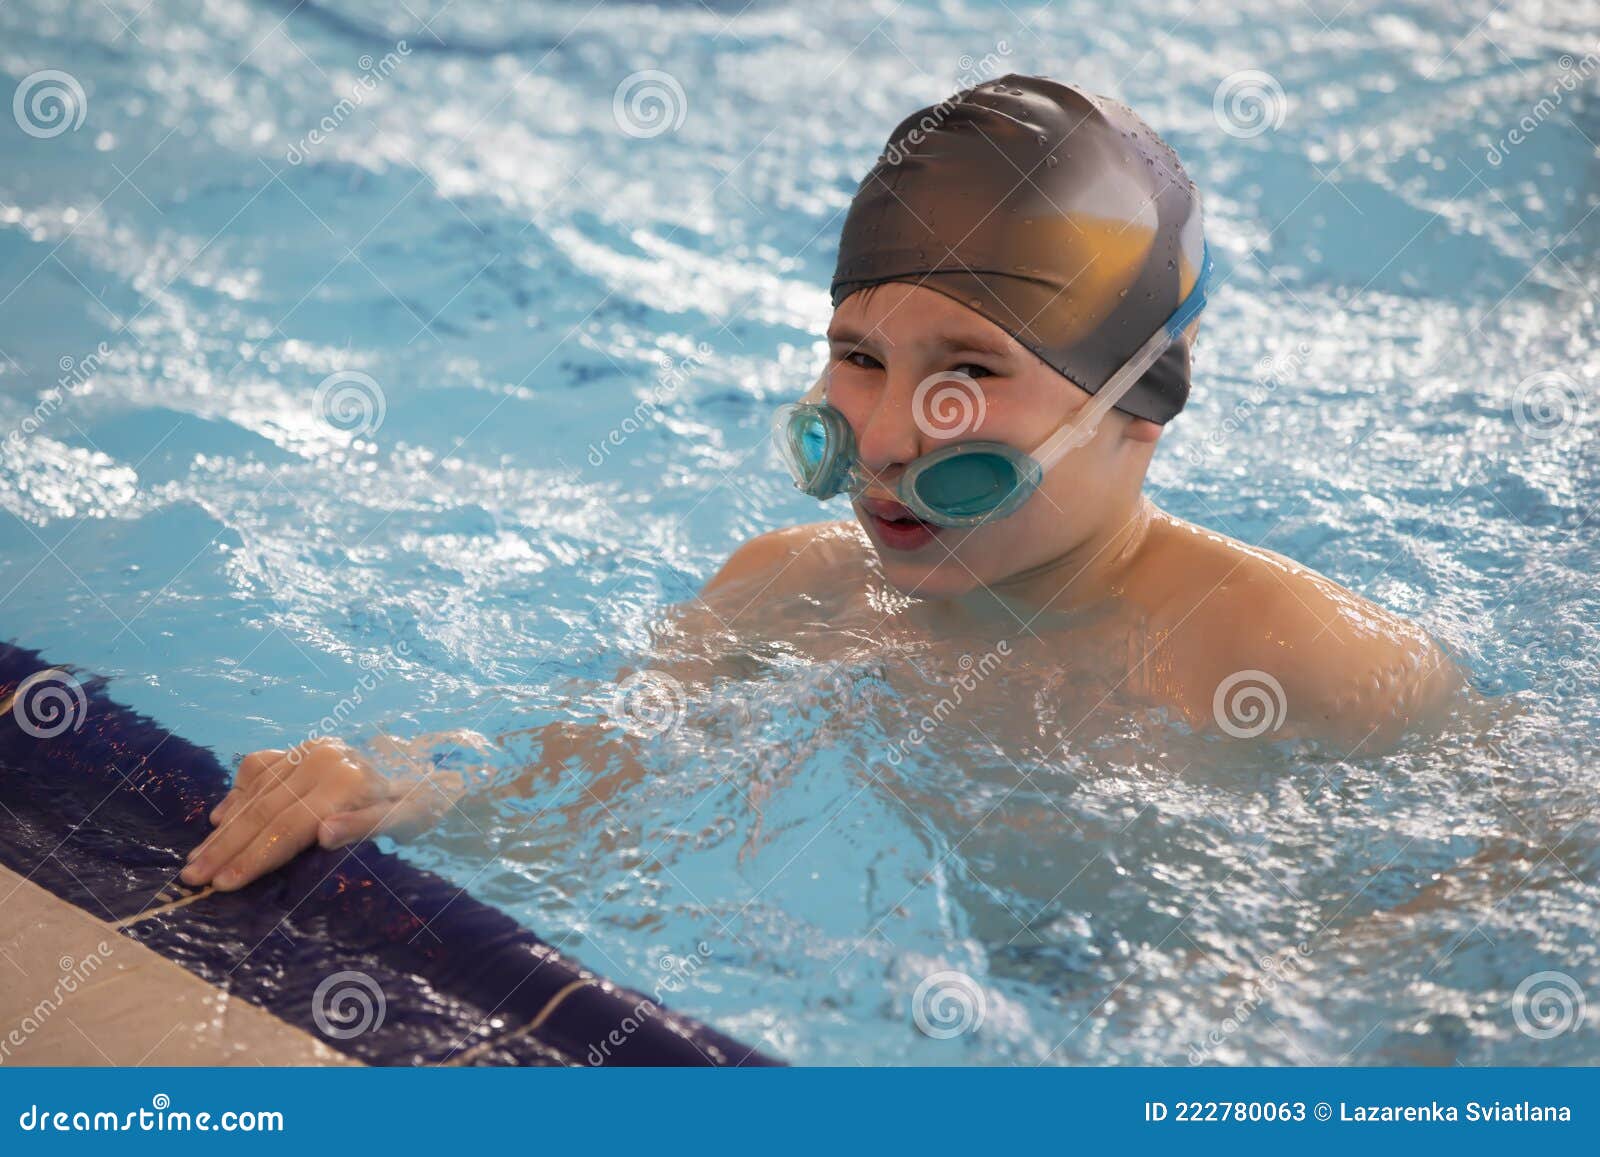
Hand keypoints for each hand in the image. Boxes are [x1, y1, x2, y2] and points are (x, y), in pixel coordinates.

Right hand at [181, 737, 460, 891]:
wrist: (430, 768)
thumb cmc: (420, 806)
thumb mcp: (407, 822)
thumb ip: (365, 826)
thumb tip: (324, 834)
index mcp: (347, 781)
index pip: (290, 826)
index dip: (255, 856)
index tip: (224, 885)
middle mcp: (324, 761)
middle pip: (266, 810)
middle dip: (226, 847)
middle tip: (191, 877)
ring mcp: (311, 751)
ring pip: (257, 792)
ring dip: (224, 827)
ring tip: (195, 859)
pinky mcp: (305, 748)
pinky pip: (261, 769)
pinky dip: (237, 793)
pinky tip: (219, 818)